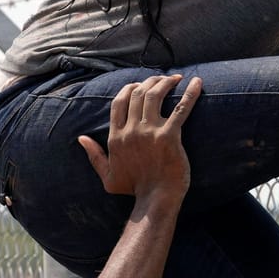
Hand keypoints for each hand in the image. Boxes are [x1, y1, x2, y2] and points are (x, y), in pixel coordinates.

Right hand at [78, 75, 201, 200]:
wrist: (156, 199)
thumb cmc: (134, 189)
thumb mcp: (107, 176)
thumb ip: (94, 155)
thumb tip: (82, 139)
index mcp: (116, 137)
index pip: (119, 102)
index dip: (129, 88)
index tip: (139, 85)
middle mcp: (131, 131)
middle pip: (138, 94)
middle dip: (150, 81)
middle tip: (161, 79)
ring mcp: (150, 132)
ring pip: (155, 95)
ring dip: (165, 82)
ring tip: (175, 78)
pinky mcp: (170, 136)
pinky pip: (181, 109)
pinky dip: (190, 94)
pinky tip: (197, 82)